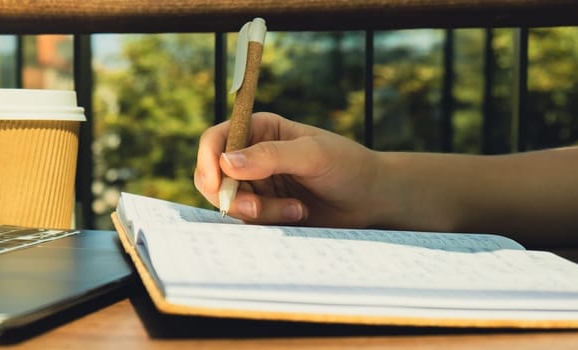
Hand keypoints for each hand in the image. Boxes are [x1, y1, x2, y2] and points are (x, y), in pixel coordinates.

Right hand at [194, 112, 382, 226]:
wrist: (370, 198)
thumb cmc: (347, 165)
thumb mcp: (312, 154)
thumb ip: (270, 157)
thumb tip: (226, 163)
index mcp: (258, 130)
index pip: (215, 140)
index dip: (207, 160)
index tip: (215, 183)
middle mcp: (250, 156)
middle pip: (212, 176)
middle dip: (231, 196)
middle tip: (256, 209)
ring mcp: (256, 184)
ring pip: (230, 203)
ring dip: (260, 211)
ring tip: (297, 209)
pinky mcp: (264, 209)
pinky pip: (248, 220)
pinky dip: (269, 221)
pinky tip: (298, 214)